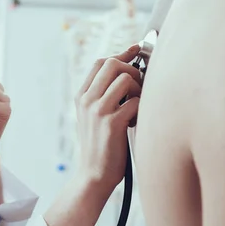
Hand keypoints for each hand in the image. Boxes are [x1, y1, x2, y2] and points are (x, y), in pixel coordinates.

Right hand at [75, 45, 141, 189]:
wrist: (94, 175)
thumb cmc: (101, 147)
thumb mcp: (93, 117)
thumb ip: (103, 96)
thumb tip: (126, 73)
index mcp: (81, 96)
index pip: (101, 62)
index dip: (121, 54)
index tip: (136, 50)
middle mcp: (87, 100)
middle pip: (113, 64)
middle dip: (133, 69)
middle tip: (140, 85)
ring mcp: (98, 111)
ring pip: (126, 79)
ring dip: (139, 89)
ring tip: (137, 106)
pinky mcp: (112, 123)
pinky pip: (135, 101)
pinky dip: (142, 108)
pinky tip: (137, 120)